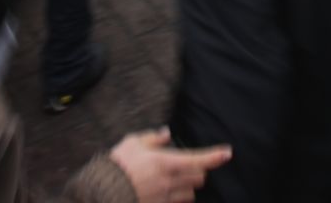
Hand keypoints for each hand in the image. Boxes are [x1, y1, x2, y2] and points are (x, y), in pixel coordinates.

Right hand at [109, 130, 230, 202]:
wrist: (102, 193)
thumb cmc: (117, 166)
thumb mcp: (132, 143)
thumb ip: (152, 138)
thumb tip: (166, 134)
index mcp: (164, 162)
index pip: (198, 160)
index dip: (215, 156)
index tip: (227, 152)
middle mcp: (169, 182)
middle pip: (198, 178)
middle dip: (197, 171)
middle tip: (187, 166)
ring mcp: (165, 198)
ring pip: (190, 194)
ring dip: (188, 186)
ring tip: (175, 181)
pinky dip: (177, 199)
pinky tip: (168, 193)